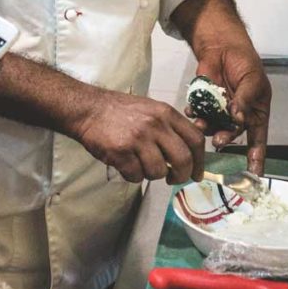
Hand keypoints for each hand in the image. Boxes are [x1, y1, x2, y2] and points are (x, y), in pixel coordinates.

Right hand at [71, 88, 205, 184]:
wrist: (87, 109)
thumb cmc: (119, 111)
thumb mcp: (150, 110)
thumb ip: (170, 127)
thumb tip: (188, 155)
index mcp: (165, 113)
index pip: (195, 140)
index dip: (200, 161)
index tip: (196, 174)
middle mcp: (155, 125)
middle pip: (183, 160)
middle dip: (181, 175)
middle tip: (173, 179)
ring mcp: (138, 138)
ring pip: (158, 171)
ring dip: (151, 174)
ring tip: (140, 164)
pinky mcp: (121, 152)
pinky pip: (136, 176)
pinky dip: (133, 176)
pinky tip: (126, 165)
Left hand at [185, 45, 270, 174]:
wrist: (222, 48)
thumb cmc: (244, 64)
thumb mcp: (251, 81)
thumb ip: (244, 100)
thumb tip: (238, 117)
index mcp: (254, 114)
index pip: (258, 140)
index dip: (256, 157)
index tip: (255, 174)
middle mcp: (236, 117)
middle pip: (232, 135)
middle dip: (225, 139)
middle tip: (218, 141)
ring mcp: (218, 111)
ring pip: (212, 127)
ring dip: (206, 127)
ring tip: (200, 123)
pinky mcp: (203, 103)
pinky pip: (197, 113)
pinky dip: (193, 113)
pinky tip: (189, 110)